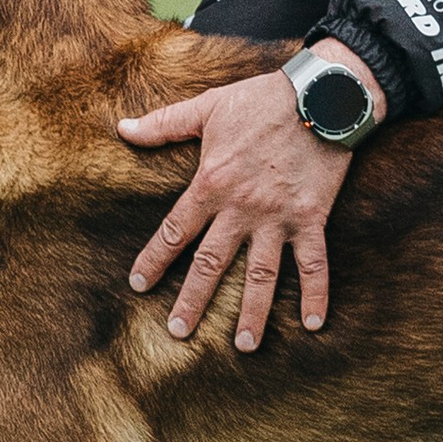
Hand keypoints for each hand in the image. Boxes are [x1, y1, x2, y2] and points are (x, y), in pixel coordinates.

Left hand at [117, 48, 383, 349]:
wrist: (320, 95)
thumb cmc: (260, 100)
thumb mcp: (207, 107)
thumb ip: (164, 123)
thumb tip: (122, 128)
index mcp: (212, 184)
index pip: (175, 231)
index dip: (154, 259)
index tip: (138, 285)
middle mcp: (242, 208)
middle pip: (212, 263)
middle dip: (193, 299)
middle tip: (177, 331)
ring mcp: (278, 217)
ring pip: (262, 275)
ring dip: (253, 313)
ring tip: (244, 346)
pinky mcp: (312, 218)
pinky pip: (314, 263)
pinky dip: (316, 294)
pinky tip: (314, 324)